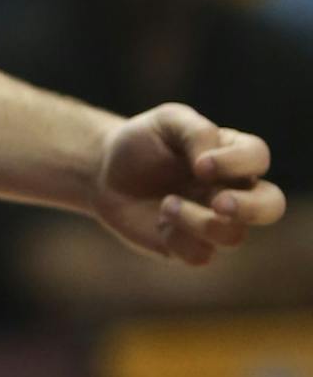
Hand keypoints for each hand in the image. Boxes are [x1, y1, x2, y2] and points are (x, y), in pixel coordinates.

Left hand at [91, 103, 284, 264]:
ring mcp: (216, 221)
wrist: (105, 171)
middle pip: (271, 205)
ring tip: (167, 204)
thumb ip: (196, 132)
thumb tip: (212, 163)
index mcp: (231, 154)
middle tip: (219, 204)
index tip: (200, 165)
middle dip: (250, 209)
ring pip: (234, 236)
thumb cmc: (142, 142)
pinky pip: (202, 255)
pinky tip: (160, 222)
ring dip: (198, 221)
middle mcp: (232, 189)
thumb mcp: (167, 121)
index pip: (258, 156)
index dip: (238, 163)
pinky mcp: (194, 246)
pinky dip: (178, 239)